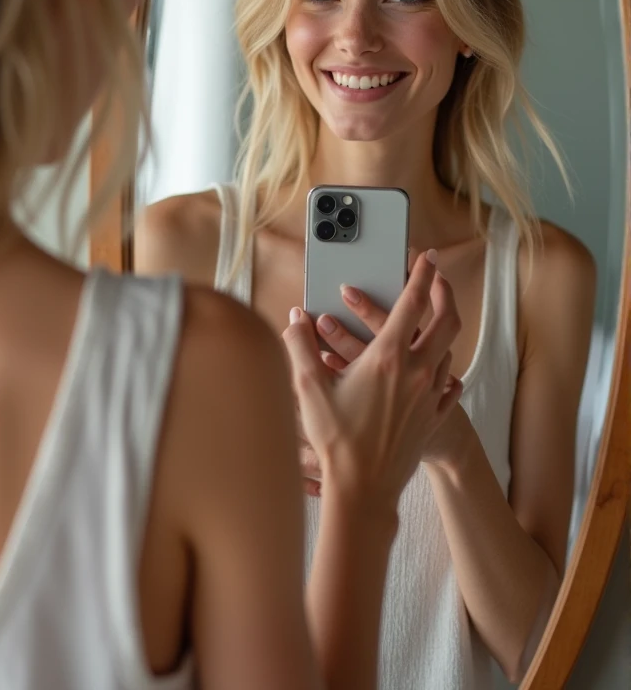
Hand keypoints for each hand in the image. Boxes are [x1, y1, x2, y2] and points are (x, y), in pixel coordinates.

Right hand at [282, 251, 462, 514]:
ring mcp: (430, 396)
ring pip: (449, 351)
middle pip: (447, 320)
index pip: (413, 302)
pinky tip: (442, 371)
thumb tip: (295, 318)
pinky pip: (451, 386)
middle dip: (445, 293)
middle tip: (438, 278)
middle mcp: (417, 372)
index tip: (425, 256)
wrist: (363, 490)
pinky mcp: (433, 418)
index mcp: (388, 358)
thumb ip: (299, 346)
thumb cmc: (335, 439)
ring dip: (442, 330)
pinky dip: (447, 370)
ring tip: (430, 322)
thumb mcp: (308, 388)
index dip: (422, 274)